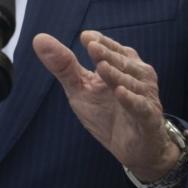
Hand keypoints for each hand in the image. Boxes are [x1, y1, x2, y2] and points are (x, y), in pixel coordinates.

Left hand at [33, 30, 178, 181]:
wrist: (133, 150)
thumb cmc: (107, 114)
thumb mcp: (80, 89)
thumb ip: (63, 66)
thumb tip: (38, 39)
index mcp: (121, 64)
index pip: (110, 48)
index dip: (99, 42)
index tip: (85, 37)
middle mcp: (137, 75)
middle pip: (121, 62)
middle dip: (107, 54)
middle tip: (92, 46)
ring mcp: (145, 96)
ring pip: (131, 82)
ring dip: (117, 75)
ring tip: (102, 67)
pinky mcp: (149, 118)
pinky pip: (141, 107)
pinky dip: (131, 99)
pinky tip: (120, 92)